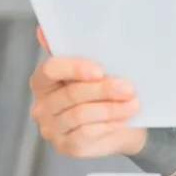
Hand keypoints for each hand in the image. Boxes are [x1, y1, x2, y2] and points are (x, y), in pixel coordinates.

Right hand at [29, 26, 145, 157]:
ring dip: (110, 108)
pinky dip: (107, 125)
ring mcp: (52, 128)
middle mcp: (42, 105)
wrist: (122, 124)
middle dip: (103, 90)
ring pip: (80, 115)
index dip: (75, 68)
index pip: (50, 70)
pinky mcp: (66, 146)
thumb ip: (80, 50)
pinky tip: (123, 119)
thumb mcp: (98, 70)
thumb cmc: (106, 92)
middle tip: (128, 87)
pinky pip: (86, 133)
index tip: (100, 70)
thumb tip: (45, 30)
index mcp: (44, 80)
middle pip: (71, 94)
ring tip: (132, 104)